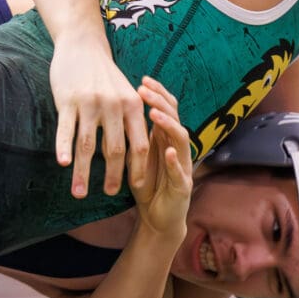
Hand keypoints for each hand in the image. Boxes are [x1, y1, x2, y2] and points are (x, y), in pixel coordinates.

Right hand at [49, 32, 149, 198]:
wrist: (82, 45)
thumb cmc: (104, 74)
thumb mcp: (125, 93)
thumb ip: (131, 120)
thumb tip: (132, 153)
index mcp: (133, 106)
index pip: (139, 145)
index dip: (139, 169)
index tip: (137, 188)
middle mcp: (114, 106)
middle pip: (115, 150)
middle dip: (112, 176)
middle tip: (108, 194)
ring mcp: (90, 104)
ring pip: (87, 145)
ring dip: (83, 172)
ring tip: (78, 193)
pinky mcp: (68, 100)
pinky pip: (66, 130)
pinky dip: (64, 148)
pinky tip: (63, 164)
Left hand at [129, 77, 192, 239]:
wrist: (158, 218)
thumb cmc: (148, 184)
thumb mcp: (136, 155)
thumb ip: (134, 135)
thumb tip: (115, 110)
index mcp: (167, 139)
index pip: (168, 109)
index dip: (157, 94)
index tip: (142, 79)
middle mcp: (178, 149)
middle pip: (175, 118)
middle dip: (160, 102)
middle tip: (143, 90)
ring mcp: (183, 166)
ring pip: (182, 139)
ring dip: (168, 125)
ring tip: (153, 114)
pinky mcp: (182, 187)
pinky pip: (180, 171)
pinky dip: (173, 161)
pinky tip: (167, 151)